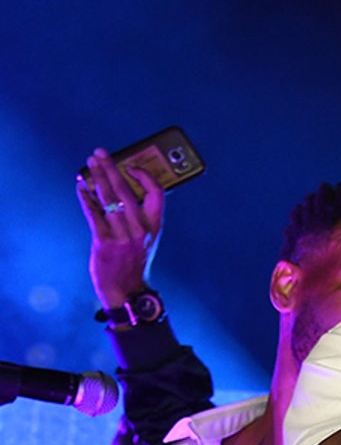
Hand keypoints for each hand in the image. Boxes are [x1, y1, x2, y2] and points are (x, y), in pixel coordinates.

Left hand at [77, 148, 164, 308]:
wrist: (126, 290)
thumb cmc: (133, 262)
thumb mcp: (146, 239)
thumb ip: (137, 216)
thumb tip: (118, 188)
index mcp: (155, 226)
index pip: (156, 193)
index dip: (143, 176)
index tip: (130, 166)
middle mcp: (141, 229)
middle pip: (126, 190)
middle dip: (111, 168)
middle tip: (100, 153)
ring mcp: (123, 236)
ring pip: (108, 199)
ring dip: (96, 178)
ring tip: (89, 164)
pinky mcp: (104, 242)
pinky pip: (93, 214)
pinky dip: (86, 197)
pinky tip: (81, 186)